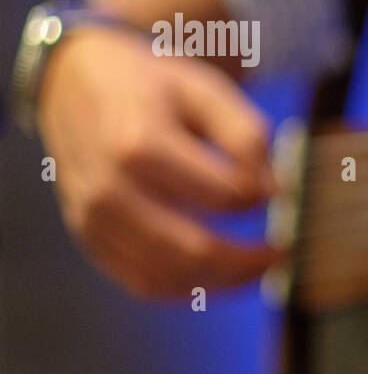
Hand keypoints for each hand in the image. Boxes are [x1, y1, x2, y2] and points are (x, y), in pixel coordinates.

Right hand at [37, 25, 280, 297]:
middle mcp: (109, 189)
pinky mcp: (89, 238)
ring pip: (170, 278)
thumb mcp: (206, 90)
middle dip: (252, 260)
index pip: (225, 195)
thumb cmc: (153, 88)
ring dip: (225, 282)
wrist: (74, 84)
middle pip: (196, 250)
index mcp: (140, 144)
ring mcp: (93, 219)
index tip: (286, 194)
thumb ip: (246, 137)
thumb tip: (275, 193)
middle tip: (285, 251)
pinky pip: (143, 284)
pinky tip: (220, 276)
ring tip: (259, 267)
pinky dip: (189, 289)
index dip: (264, 199)